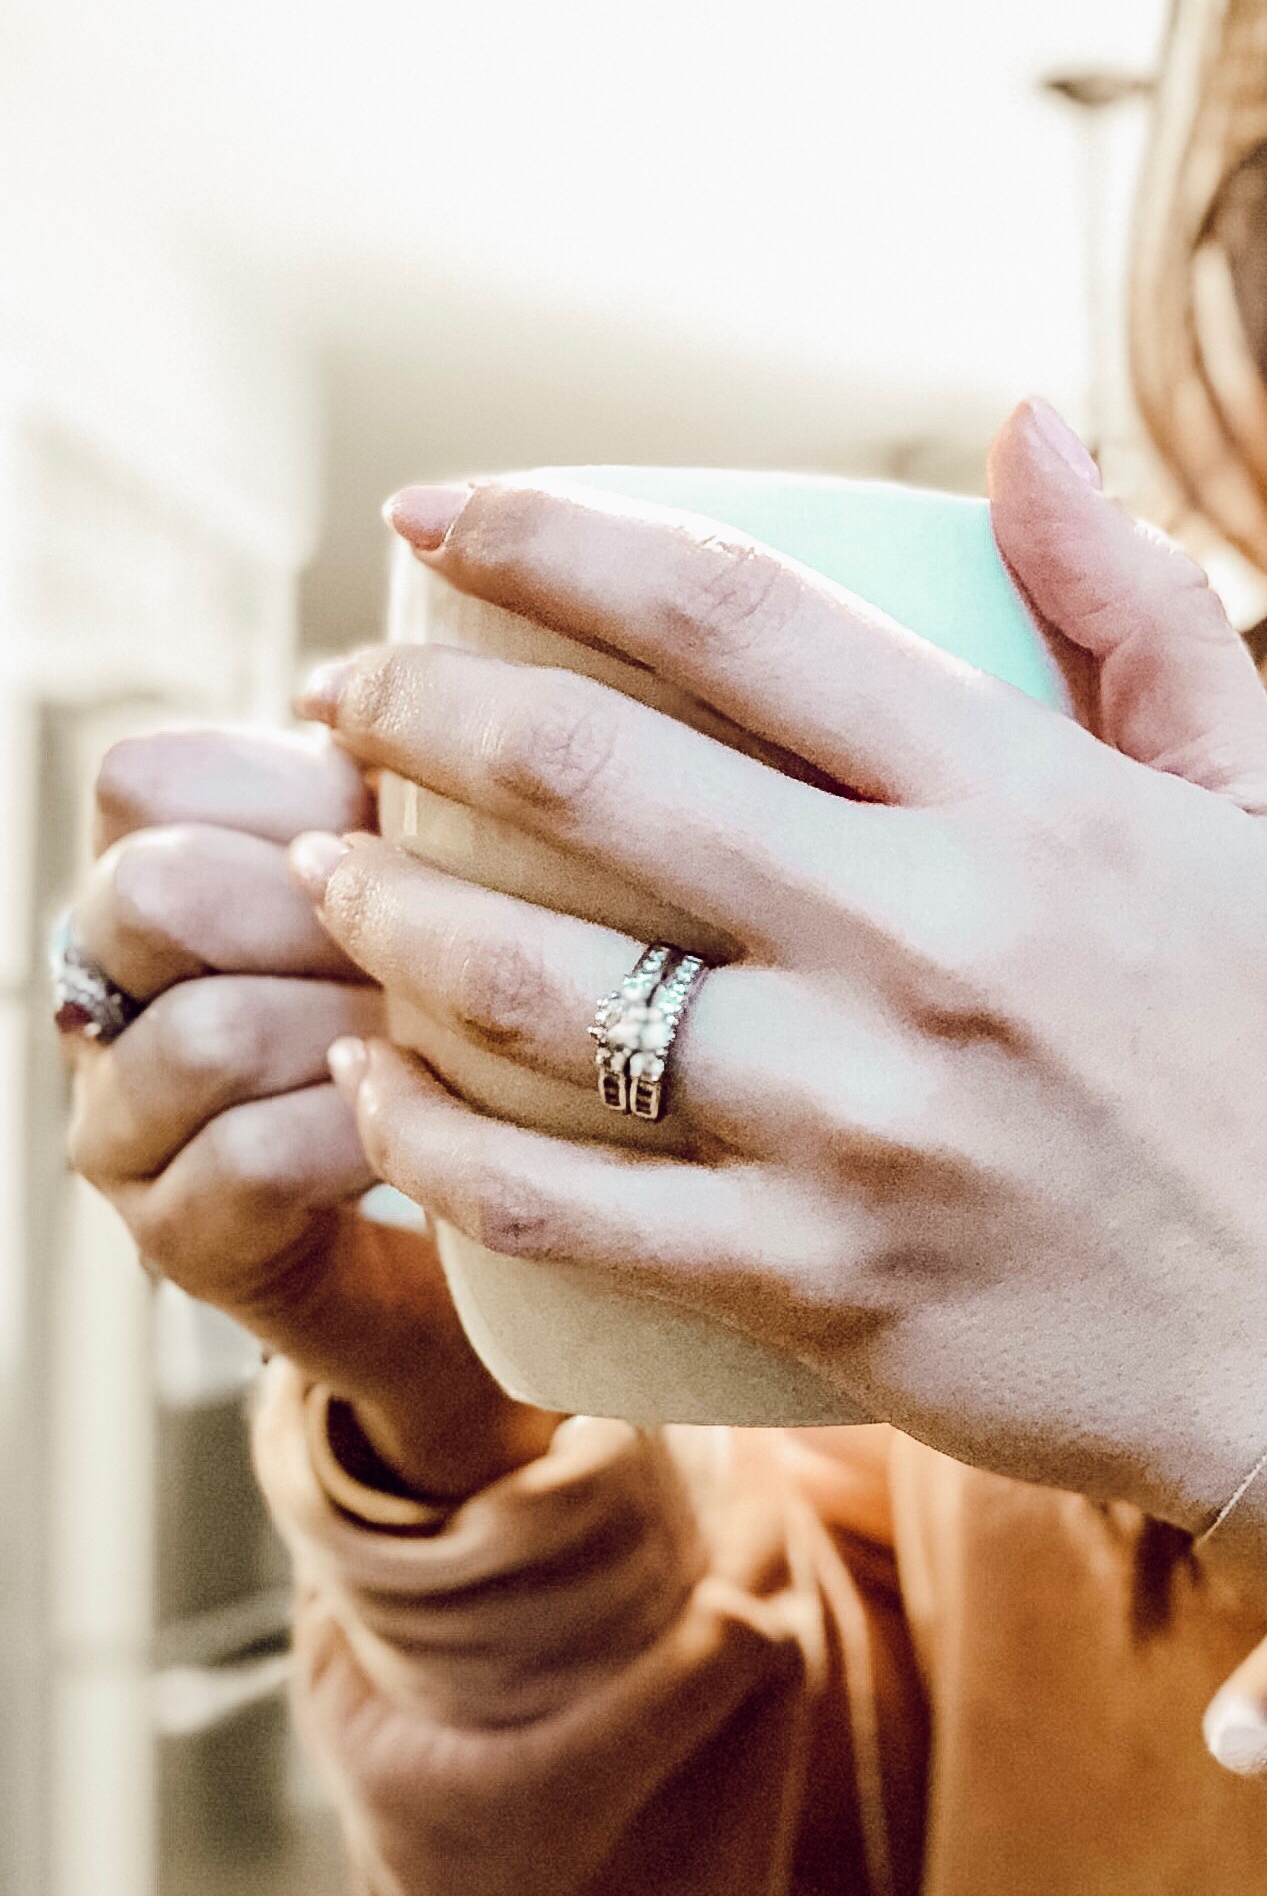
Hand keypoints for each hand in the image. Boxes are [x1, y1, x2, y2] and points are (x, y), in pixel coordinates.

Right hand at [61, 726, 556, 1496]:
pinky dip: (369, 1133)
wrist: (510, 1235)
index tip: (412, 823)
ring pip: (206, 1030)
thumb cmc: (499, 1011)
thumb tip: (531, 656)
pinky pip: (249, 1158)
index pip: (148, 777)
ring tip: (473, 1031)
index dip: (289, 787)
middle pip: (156, 893)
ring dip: (359, 1025)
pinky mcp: (177, 1239)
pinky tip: (457, 1123)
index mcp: (155, 865)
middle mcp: (107, 986)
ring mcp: (122, 1120)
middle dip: (323, 911)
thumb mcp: (470, 876)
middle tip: (453, 934)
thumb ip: (446, 787)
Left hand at [292, 402, 1266, 1530]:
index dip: (545, 533)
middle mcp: (924, 940)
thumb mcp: (1254, 801)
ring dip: (381, 911)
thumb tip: (1019, 424)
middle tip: (343, 696)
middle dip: (411, 708)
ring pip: (533, 988)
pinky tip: (370, 1084)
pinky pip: (556, 1200)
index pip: (730, 609)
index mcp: (1021, 800)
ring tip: (325, 870)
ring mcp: (859, 1118)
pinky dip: (428, 1136)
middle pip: (586, 772)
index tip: (435, 515)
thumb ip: (1136, 604)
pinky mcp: (816, 1274)